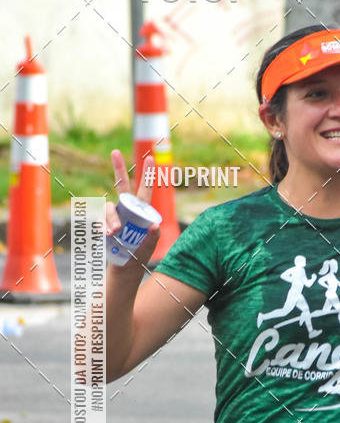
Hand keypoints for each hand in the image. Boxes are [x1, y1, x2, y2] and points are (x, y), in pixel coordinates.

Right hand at [106, 150, 160, 266]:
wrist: (123, 270)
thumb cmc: (138, 257)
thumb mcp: (148, 248)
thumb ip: (153, 237)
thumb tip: (154, 225)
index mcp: (141, 212)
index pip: (145, 190)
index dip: (147, 175)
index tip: (150, 159)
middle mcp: (127, 210)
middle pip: (122, 186)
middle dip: (118, 169)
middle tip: (115, 152)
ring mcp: (115, 216)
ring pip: (110, 207)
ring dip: (111, 217)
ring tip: (114, 232)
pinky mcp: (104, 224)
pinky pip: (102, 219)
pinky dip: (104, 225)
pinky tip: (108, 234)